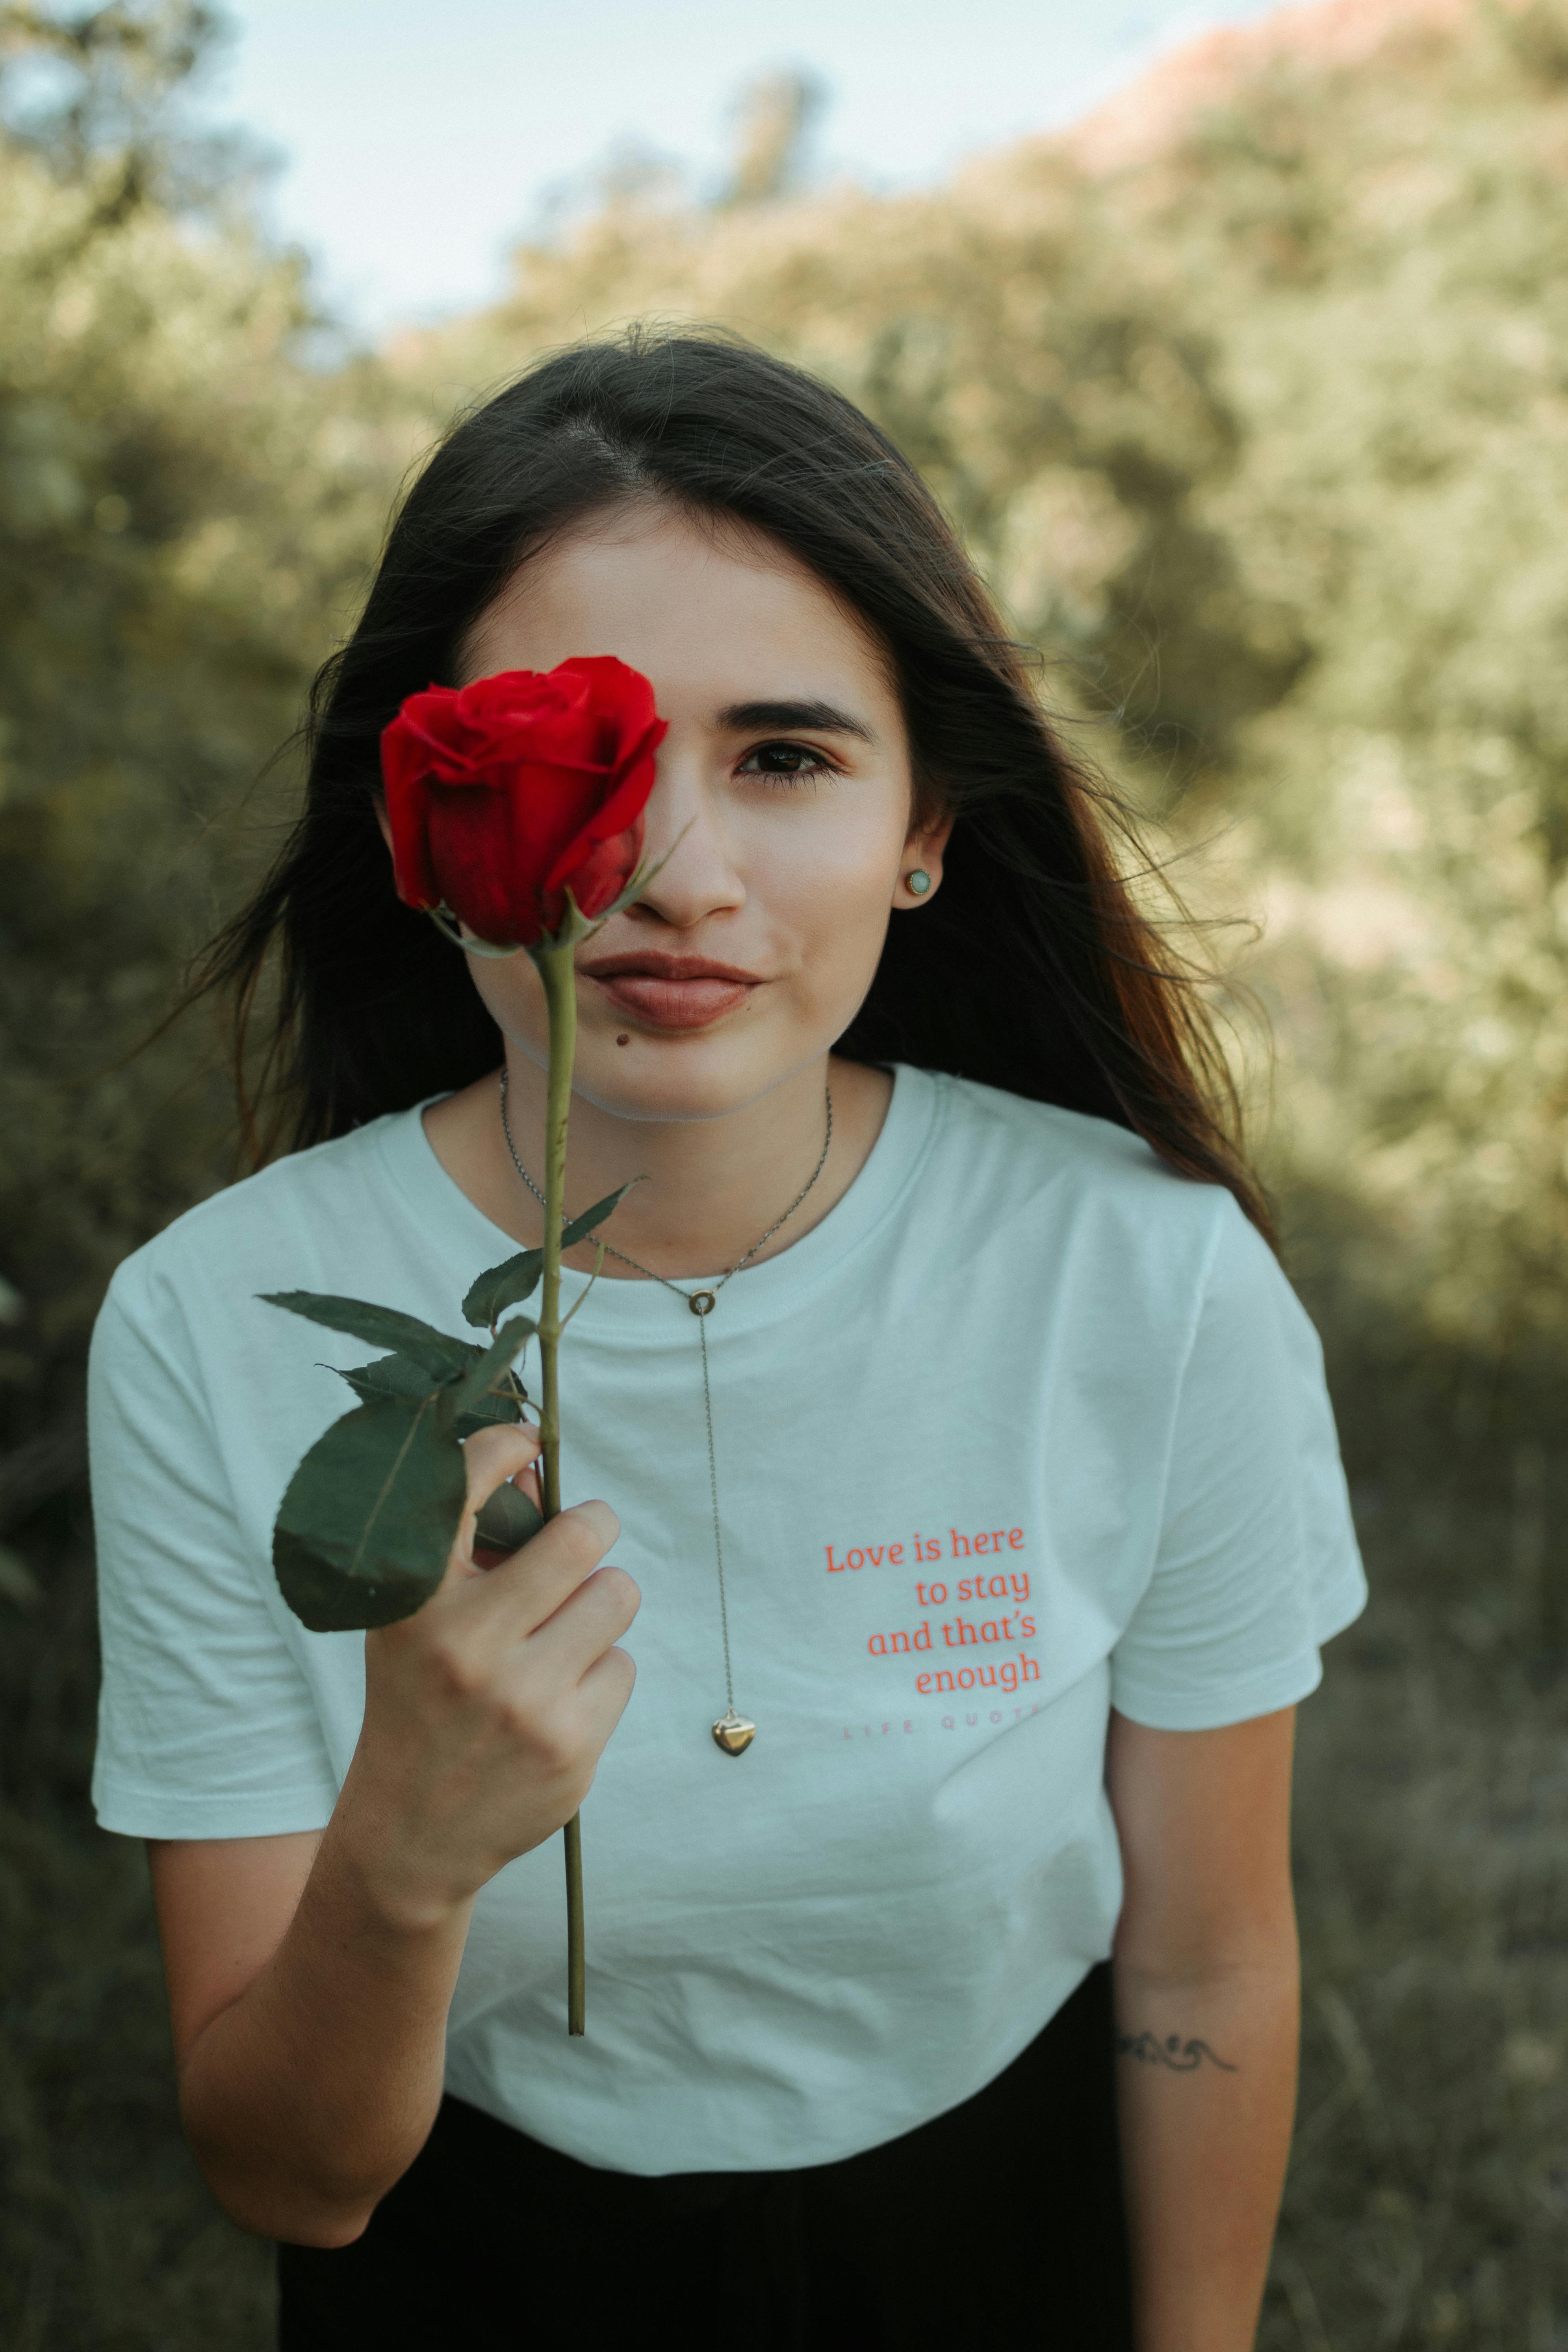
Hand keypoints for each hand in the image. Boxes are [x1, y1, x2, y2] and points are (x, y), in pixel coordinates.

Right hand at [332, 1423, 638, 1927]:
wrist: (408, 1835)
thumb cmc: (419, 1701)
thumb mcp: (417, 1620)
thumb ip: (469, 1547)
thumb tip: (530, 1463)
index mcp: (414, 1604)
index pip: (462, 1487)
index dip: (503, 1445)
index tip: (529, 1441)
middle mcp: (466, 1645)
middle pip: (580, 1538)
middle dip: (592, 1529)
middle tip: (584, 1541)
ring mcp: (522, 1699)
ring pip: (616, 1598)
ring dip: (600, 1606)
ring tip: (562, 1636)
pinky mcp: (570, 1745)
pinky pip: (624, 1666)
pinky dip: (601, 1676)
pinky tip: (559, 1701)